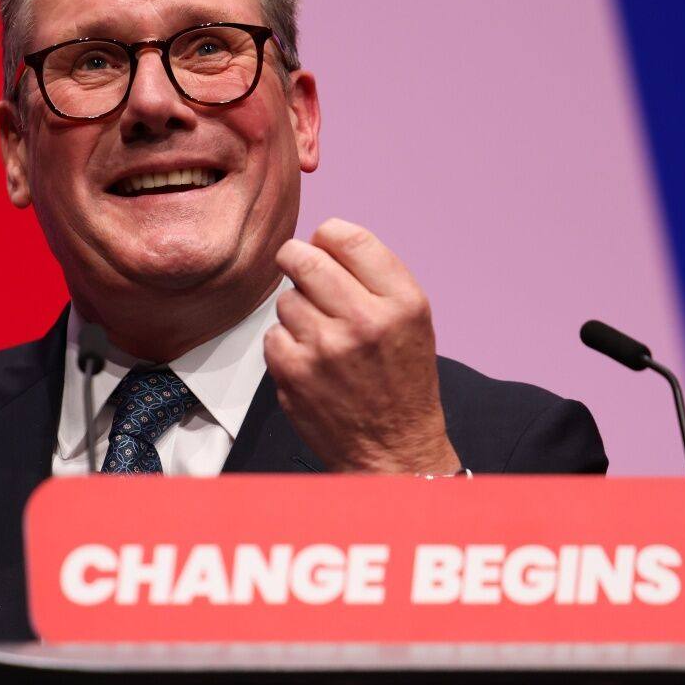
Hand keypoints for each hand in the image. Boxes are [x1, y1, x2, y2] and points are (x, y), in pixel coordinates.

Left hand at [265, 218, 462, 473]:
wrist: (393, 449)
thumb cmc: (402, 382)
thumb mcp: (412, 320)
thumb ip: (374, 277)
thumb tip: (321, 240)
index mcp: (401, 302)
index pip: (348, 237)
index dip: (327, 236)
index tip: (323, 246)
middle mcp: (365, 320)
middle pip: (304, 259)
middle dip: (295, 258)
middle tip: (296, 267)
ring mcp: (325, 347)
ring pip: (285, 299)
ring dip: (296, 312)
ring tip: (320, 336)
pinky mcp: (295, 372)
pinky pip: (272, 334)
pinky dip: (285, 344)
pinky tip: (308, 361)